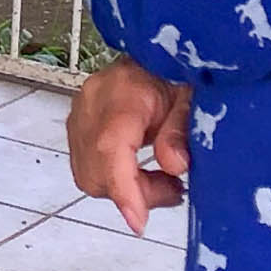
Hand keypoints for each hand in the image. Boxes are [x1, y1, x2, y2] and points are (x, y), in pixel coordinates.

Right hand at [67, 60, 192, 232]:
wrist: (157, 48)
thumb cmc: (177, 71)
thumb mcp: (193, 98)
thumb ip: (181, 131)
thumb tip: (175, 167)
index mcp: (122, 92)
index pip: (110, 147)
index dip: (123, 188)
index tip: (138, 222)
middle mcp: (91, 102)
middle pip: (97, 170)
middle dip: (134, 193)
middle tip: (174, 189)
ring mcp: (79, 113)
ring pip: (89, 174)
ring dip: (126, 189)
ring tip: (163, 182)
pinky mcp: (78, 124)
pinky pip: (88, 166)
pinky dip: (116, 179)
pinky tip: (144, 172)